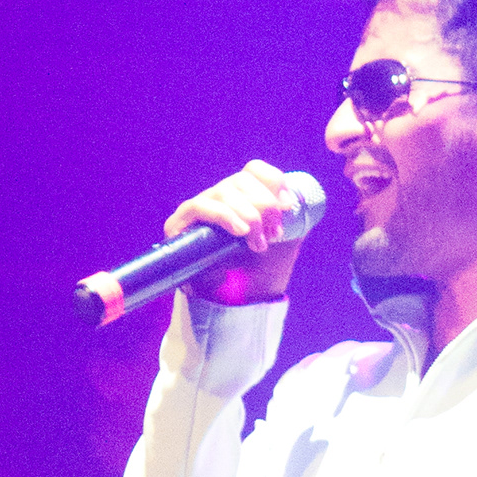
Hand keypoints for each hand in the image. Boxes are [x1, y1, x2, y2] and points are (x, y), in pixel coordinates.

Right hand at [165, 159, 305, 305]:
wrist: (226, 305)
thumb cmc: (252, 275)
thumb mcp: (279, 247)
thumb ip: (289, 224)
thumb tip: (296, 203)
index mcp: (242, 197)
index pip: (254, 170)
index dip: (273, 181)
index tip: (288, 205)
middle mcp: (219, 198)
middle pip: (242, 179)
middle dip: (264, 205)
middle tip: (275, 234)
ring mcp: (199, 208)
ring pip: (224, 192)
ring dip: (249, 216)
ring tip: (258, 242)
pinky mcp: (179, 222)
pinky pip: (200, 207)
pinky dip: (224, 216)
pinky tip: (240, 231)